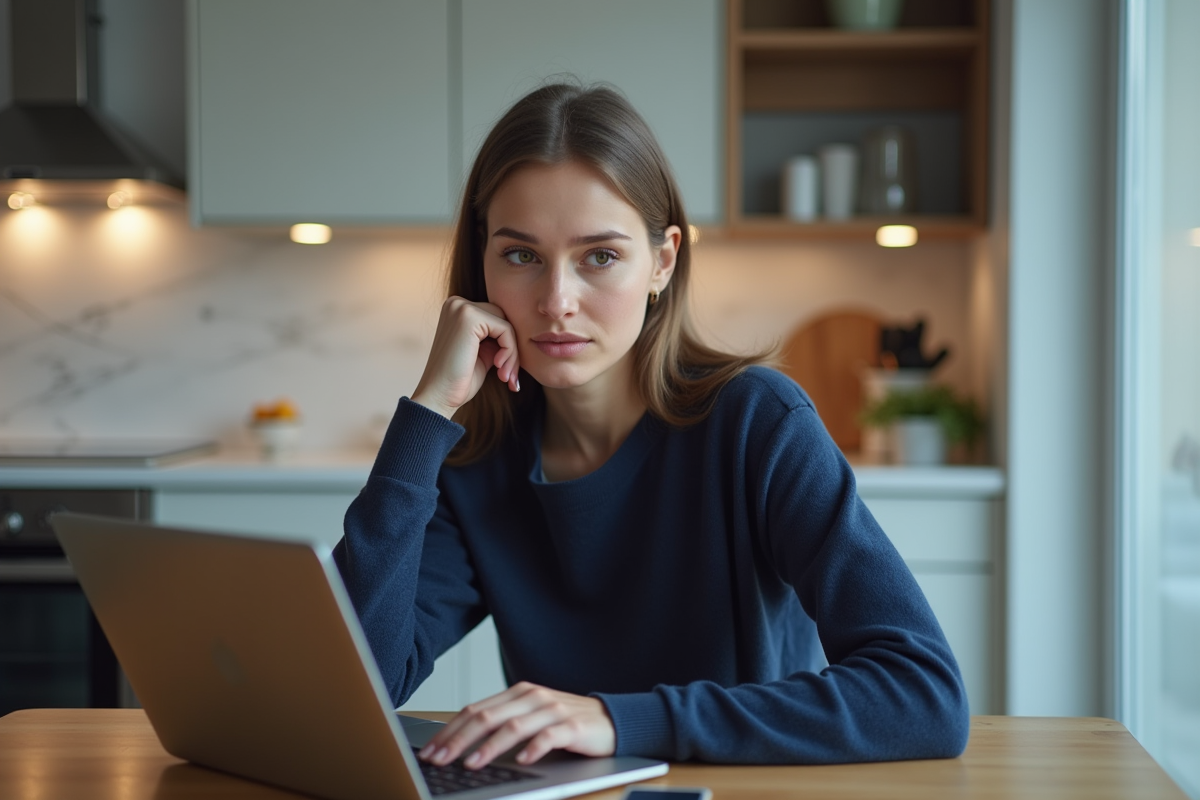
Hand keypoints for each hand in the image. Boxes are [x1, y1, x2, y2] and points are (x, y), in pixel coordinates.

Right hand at [411, 296, 519, 418]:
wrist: (438, 397)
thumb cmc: (459, 380)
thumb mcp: (482, 353)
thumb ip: (496, 337)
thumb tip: (523, 331)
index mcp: (457, 310)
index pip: (496, 319)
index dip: (506, 346)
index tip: (507, 373)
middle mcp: (457, 303)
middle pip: (503, 319)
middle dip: (511, 349)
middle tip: (508, 376)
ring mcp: (461, 308)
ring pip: (506, 325)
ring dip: (512, 353)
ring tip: (505, 376)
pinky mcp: (469, 317)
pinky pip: (505, 330)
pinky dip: (510, 352)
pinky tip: (499, 368)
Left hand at [417, 682, 615, 769]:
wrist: (611, 720)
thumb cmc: (565, 722)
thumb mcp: (531, 718)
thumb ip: (503, 724)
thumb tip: (462, 745)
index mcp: (518, 693)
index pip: (476, 710)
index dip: (450, 730)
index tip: (431, 750)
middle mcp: (533, 697)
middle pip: (488, 717)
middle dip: (459, 739)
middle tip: (440, 759)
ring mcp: (554, 710)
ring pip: (514, 726)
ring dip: (490, 747)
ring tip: (471, 764)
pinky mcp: (574, 726)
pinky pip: (550, 736)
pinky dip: (534, 748)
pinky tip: (522, 761)